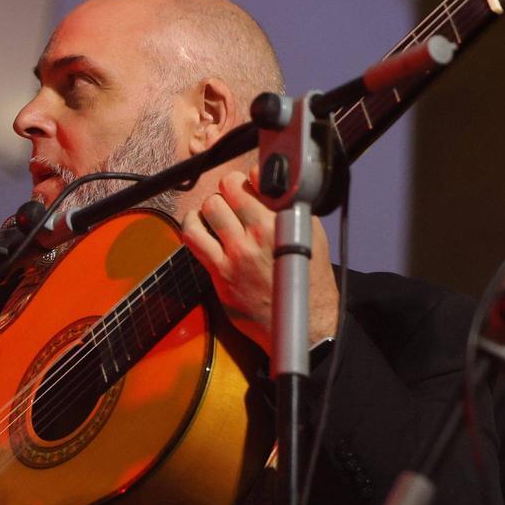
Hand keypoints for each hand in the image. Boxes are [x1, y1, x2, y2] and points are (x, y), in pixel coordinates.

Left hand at [181, 166, 338, 354]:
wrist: (303, 325)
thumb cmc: (310, 280)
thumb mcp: (312, 234)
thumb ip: (290, 207)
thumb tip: (270, 184)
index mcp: (282, 221)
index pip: (254, 178)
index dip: (250, 179)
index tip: (250, 186)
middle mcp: (257, 234)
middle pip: (227, 189)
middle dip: (228, 190)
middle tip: (233, 200)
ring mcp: (235, 254)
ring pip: (208, 208)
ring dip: (211, 206)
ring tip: (218, 213)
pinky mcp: (220, 273)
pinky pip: (193, 237)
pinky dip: (192, 224)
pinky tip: (198, 225)